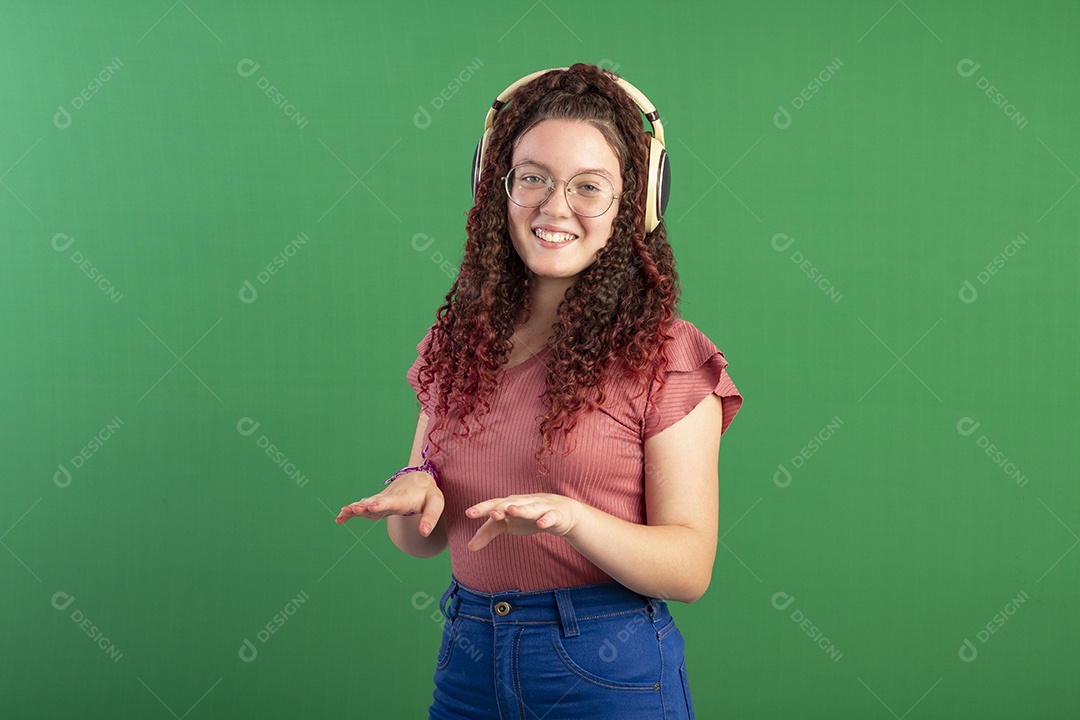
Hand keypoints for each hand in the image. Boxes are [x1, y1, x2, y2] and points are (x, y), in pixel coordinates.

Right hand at [336, 471, 443, 536]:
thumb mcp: (436, 504)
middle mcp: (390, 497)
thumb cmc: (428, 494)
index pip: (392, 501)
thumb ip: (430, 518)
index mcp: (404, 498)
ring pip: (366, 503)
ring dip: (354, 508)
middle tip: (353, 509)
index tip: (372, 506)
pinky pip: (364, 507)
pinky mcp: (378, 503)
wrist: (419, 480)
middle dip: (364, 506)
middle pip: (375, 502)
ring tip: (342, 513)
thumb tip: (424, 533)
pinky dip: (351, 512)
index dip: (382, 503)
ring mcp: (382, 500)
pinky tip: (339, 519)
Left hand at [465, 493, 580, 550]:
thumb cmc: (527, 517)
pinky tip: (541, 524)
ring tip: (511, 510)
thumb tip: (469, 547)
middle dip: (501, 508)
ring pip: (530, 508)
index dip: (482, 508)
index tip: (468, 513)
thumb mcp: (507, 525)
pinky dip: (546, 520)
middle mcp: (523, 503)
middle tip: (492, 514)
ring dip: (521, 509)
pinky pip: (550, 517)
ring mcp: (540, 508)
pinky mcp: (555, 515)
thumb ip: (487, 533)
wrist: (561, 511)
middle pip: (510, 504)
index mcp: (508, 504)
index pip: (493, 505)